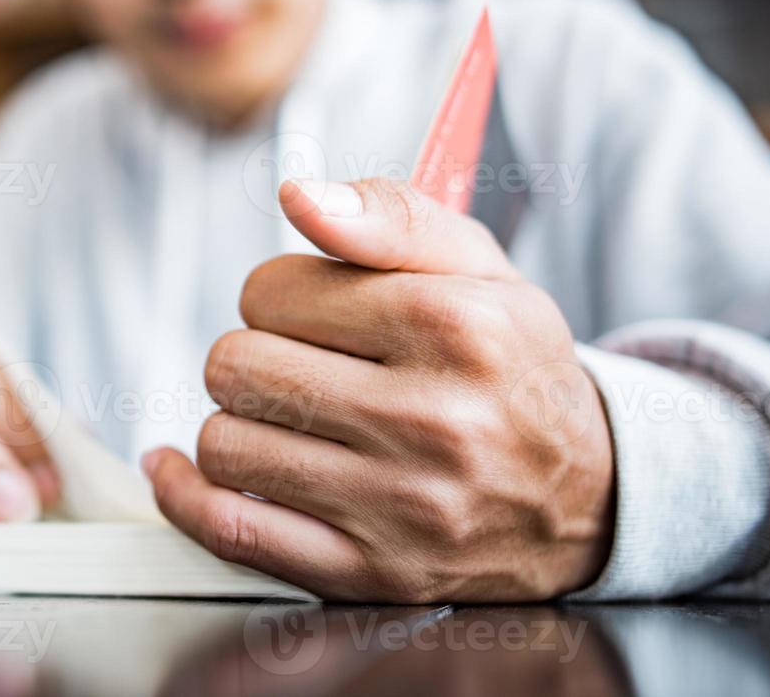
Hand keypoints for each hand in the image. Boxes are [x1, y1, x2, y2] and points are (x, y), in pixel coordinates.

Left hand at [143, 179, 614, 601]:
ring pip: (224, 444)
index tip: (309, 312)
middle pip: (237, 366)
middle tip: (299, 366)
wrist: (586, 501)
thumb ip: (390, 215)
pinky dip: (187, 495)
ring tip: (284, 419)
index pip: (273, 291)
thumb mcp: (479, 269)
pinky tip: (184, 469)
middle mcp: (432, 420)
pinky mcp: (368, 573)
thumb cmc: (513, 371)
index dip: (277, 294)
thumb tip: (299, 196)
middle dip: (252, 355)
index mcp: (457, 327)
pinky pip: (230, 530)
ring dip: (236, 423)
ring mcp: (400, 507)